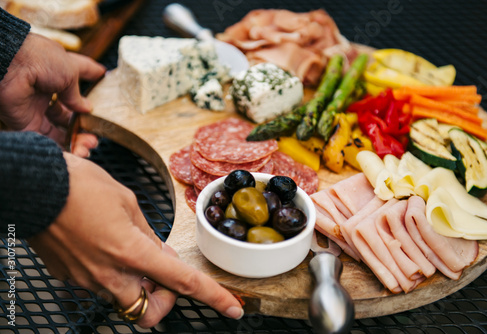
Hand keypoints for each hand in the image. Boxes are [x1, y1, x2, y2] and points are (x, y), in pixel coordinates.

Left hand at [0, 33, 105, 156]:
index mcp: (58, 71)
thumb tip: (87, 109)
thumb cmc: (39, 59)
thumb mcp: (69, 71)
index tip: (106, 79)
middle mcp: (48, 91)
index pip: (80, 75)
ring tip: (90, 144)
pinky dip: (64, 147)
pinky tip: (77, 151)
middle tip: (97, 133)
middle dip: (86, 124)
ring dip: (78, 139)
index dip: (94, 77)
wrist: (9, 65)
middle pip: (71, 112)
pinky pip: (48, 140)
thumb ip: (78, 94)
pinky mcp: (28, 124)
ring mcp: (38, 108)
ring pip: (61, 129)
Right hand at [28, 153, 243, 327]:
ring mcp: (86, 280)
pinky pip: (99, 284)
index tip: (232, 307)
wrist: (34, 186)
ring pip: (123, 298)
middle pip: (148, 312)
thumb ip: (148, 235)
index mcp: (131, 252)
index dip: (213, 297)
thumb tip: (160, 256)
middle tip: (162, 271)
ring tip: (129, 249)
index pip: (183, 283)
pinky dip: (111, 271)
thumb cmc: (81, 186)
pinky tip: (104, 244)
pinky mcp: (70, 277)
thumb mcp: (128, 202)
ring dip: (136, 282)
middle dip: (163, 298)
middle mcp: (109, 275)